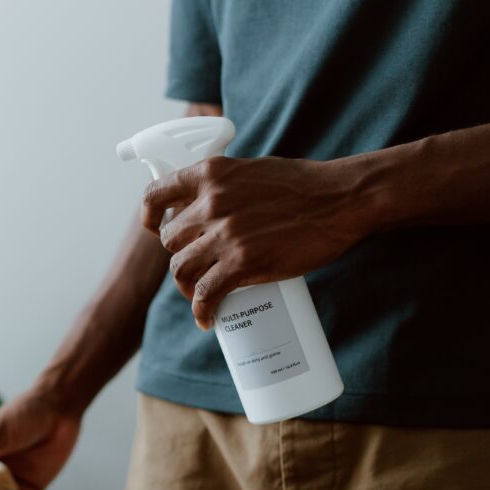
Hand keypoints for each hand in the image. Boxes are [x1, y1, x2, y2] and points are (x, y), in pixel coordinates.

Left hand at [142, 156, 369, 328]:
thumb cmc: (302, 185)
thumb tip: (203, 206)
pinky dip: (202, 311)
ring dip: (186, 287)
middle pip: (170, 241)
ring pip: (181, 269)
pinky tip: (207, 319)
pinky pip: (205, 294)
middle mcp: (211, 202)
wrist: (340, 200)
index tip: (154, 230)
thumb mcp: (250, 171)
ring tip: (199, 295)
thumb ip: (222, 187)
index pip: (155, 195)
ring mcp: (225, 234)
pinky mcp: (242, 263)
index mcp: (210, 174)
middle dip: (180, 255)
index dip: (150, 217)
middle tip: (196, 266)